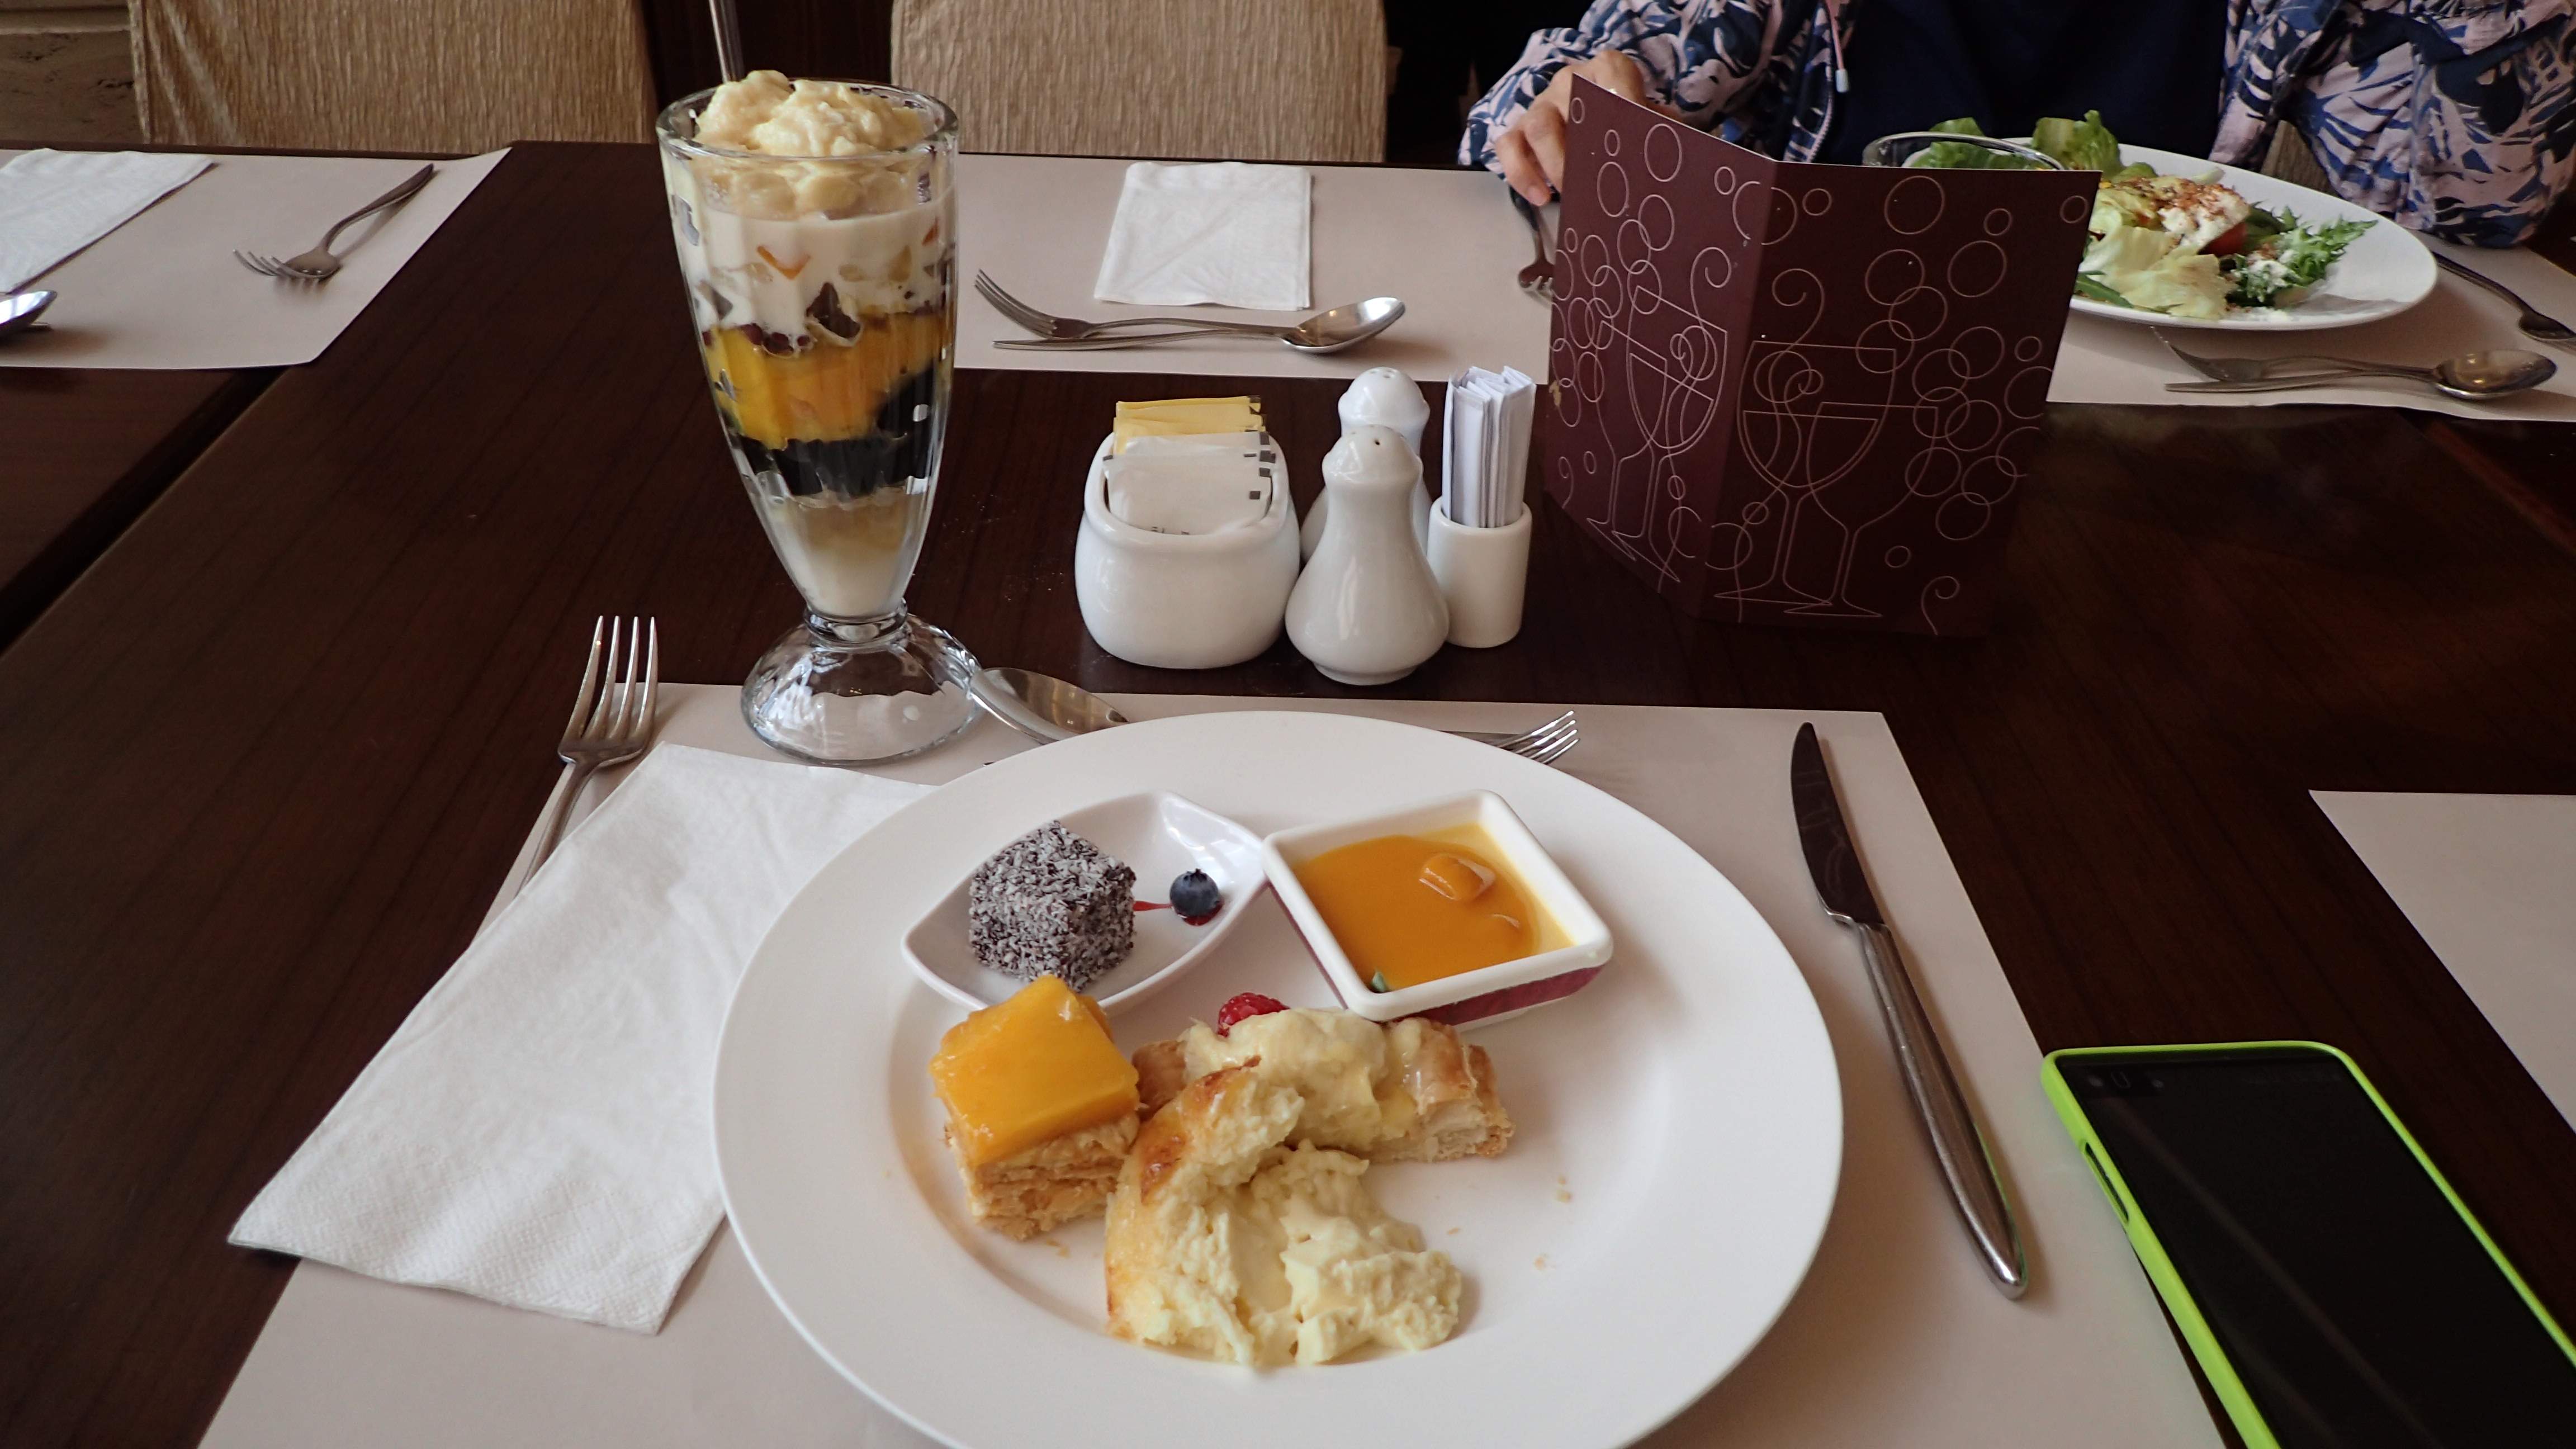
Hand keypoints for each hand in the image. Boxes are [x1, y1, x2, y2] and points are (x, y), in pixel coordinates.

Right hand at [1494, 51, 1665, 205]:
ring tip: (1569, 194)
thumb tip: (1682, 153)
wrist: (1596, 122)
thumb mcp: (1650, 122)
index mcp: (1606, 70)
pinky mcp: (1519, 129)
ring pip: (1537, 126)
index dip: (1624, 101)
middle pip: (1569, 105)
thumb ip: (1662, 130)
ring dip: (1554, 165)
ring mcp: (1540, 104)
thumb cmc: (1626, 124)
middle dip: (1584, 147)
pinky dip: (1521, 173)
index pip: (1613, 73)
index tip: (1634, 133)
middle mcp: (1569, 81)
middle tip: (1599, 181)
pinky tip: (1540, 197)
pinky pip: (1509, 146)